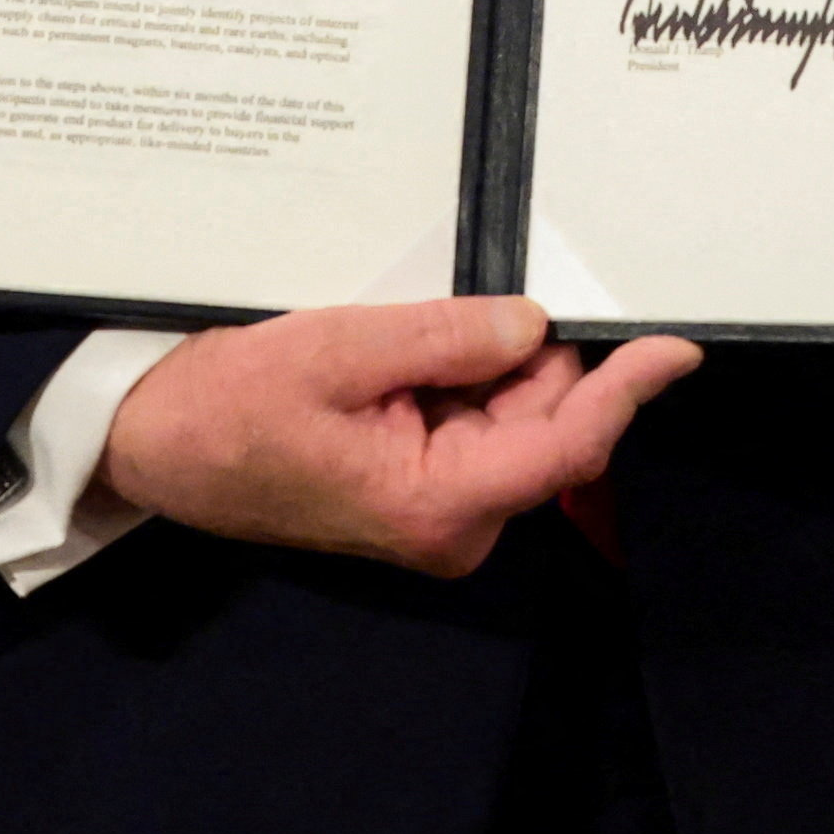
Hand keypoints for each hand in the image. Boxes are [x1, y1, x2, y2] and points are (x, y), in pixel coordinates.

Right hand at [97, 297, 702, 575]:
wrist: (156, 445)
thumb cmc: (228, 408)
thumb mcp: (336, 352)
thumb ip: (444, 338)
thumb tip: (533, 325)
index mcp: (439, 505)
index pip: (566, 444)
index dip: (626, 391)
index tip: (677, 347)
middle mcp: (455, 523)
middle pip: (543, 417)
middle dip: (520, 354)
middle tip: (435, 310)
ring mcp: (441, 509)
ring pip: (511, 411)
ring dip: (478, 362)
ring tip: (389, 341)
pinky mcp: (423, 490)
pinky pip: (475, 419)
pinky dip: (455, 376)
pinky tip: (396, 358)